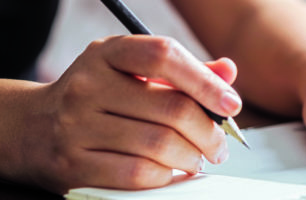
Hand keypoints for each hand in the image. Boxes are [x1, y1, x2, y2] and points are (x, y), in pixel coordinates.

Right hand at [14, 36, 240, 192]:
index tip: (231, 103)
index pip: (164, 56)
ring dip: (191, 157)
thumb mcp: (131, 72)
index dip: (205, 81)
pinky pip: (138, 174)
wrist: (32, 127)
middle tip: (219, 145)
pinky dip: (166, 176)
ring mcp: (77, 125)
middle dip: (209, 133)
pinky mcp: (74, 163)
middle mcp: (88, 85)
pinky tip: (171, 172)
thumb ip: (181, 72)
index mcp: (108, 54)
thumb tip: (227, 73)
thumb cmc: (97, 98)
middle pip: (171, 109)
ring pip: (159, 145)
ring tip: (197, 159)